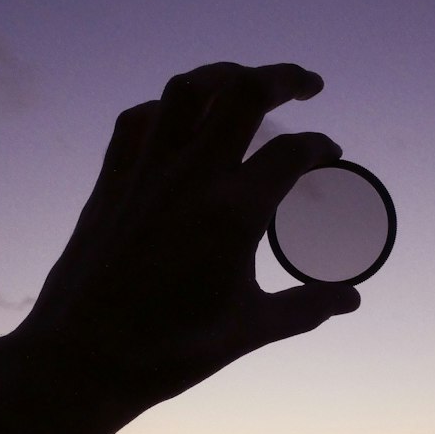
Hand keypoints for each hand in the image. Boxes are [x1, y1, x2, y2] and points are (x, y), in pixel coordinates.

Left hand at [16, 62, 360, 415]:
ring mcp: (147, 172)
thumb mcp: (249, 329)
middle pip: (245, 94)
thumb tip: (351, 300)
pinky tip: (181, 119)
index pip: (293, 153)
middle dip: (283, 78)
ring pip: (188, 91)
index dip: (321, 146)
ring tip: (247, 81)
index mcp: (234, 212)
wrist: (83, 358)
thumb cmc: (170, 350)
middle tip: (307, 84)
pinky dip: (166, 109)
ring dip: (224, 75)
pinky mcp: (112, 180)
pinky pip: (138, 121)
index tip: (331, 153)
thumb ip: (306, 306)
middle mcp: (192, 177)